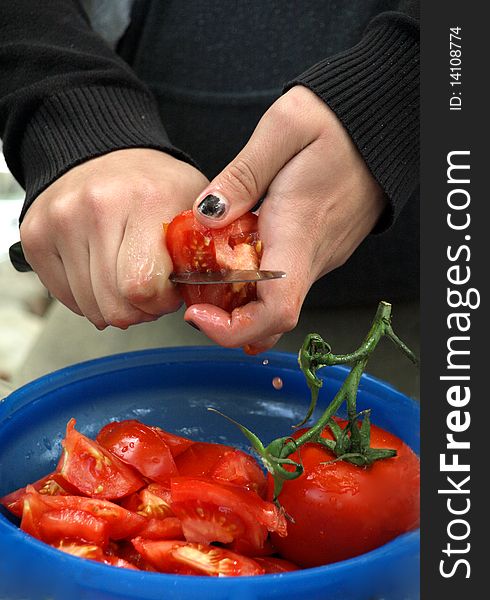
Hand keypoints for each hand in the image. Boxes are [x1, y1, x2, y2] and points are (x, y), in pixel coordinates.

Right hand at [21, 149, 208, 328]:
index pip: (142, 286)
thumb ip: (204, 252)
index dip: (160, 302)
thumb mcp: (195, 209)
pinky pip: (65, 299)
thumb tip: (202, 299)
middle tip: (149, 288)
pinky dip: (88, 297)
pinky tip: (101, 272)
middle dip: (139, 310)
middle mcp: (96, 207)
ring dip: (114, 305)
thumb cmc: (155, 185)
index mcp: (146, 200)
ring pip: (89, 307)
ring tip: (126, 276)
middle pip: (114, 305)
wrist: (106, 152)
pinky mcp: (35, 235)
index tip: (167, 290)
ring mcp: (59, 220)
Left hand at [187, 86, 385, 351]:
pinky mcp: (320, 250)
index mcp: (300, 232)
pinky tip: (238, 255)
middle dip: (228, 321)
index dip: (233, 329)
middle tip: (193, 296)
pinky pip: (286, 282)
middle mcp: (313, 256)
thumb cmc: (338, 123)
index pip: (275, 310)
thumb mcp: (284, 127)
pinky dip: (256, 283)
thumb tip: (206, 215)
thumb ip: (242, 174)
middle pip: (271, 319)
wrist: (383, 124)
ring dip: (239, 302)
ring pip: (277, 303)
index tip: (197, 314)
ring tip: (209, 270)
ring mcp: (320, 257)